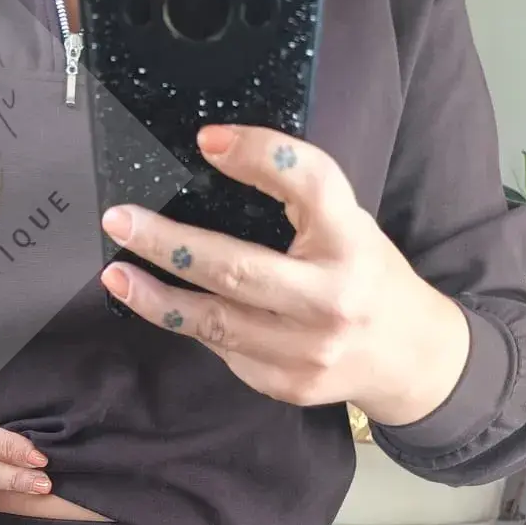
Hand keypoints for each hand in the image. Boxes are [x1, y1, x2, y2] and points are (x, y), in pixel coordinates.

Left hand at [100, 125, 470, 427]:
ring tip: (117, 274)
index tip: (208, 140)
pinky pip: (223, 349)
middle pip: (235, 268)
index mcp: (352, 241)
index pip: (310, 184)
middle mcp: (331, 297)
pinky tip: (163, 305)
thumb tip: (214, 170)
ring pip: (215, 321)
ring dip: (156, 297)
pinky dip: (189, 324)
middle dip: (168, 242)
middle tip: (120, 219)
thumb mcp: (349, 226)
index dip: (260, 155)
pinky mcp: (286, 384)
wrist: (408, 358)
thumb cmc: (367, 278)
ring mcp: (306, 349)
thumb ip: (298, 205)